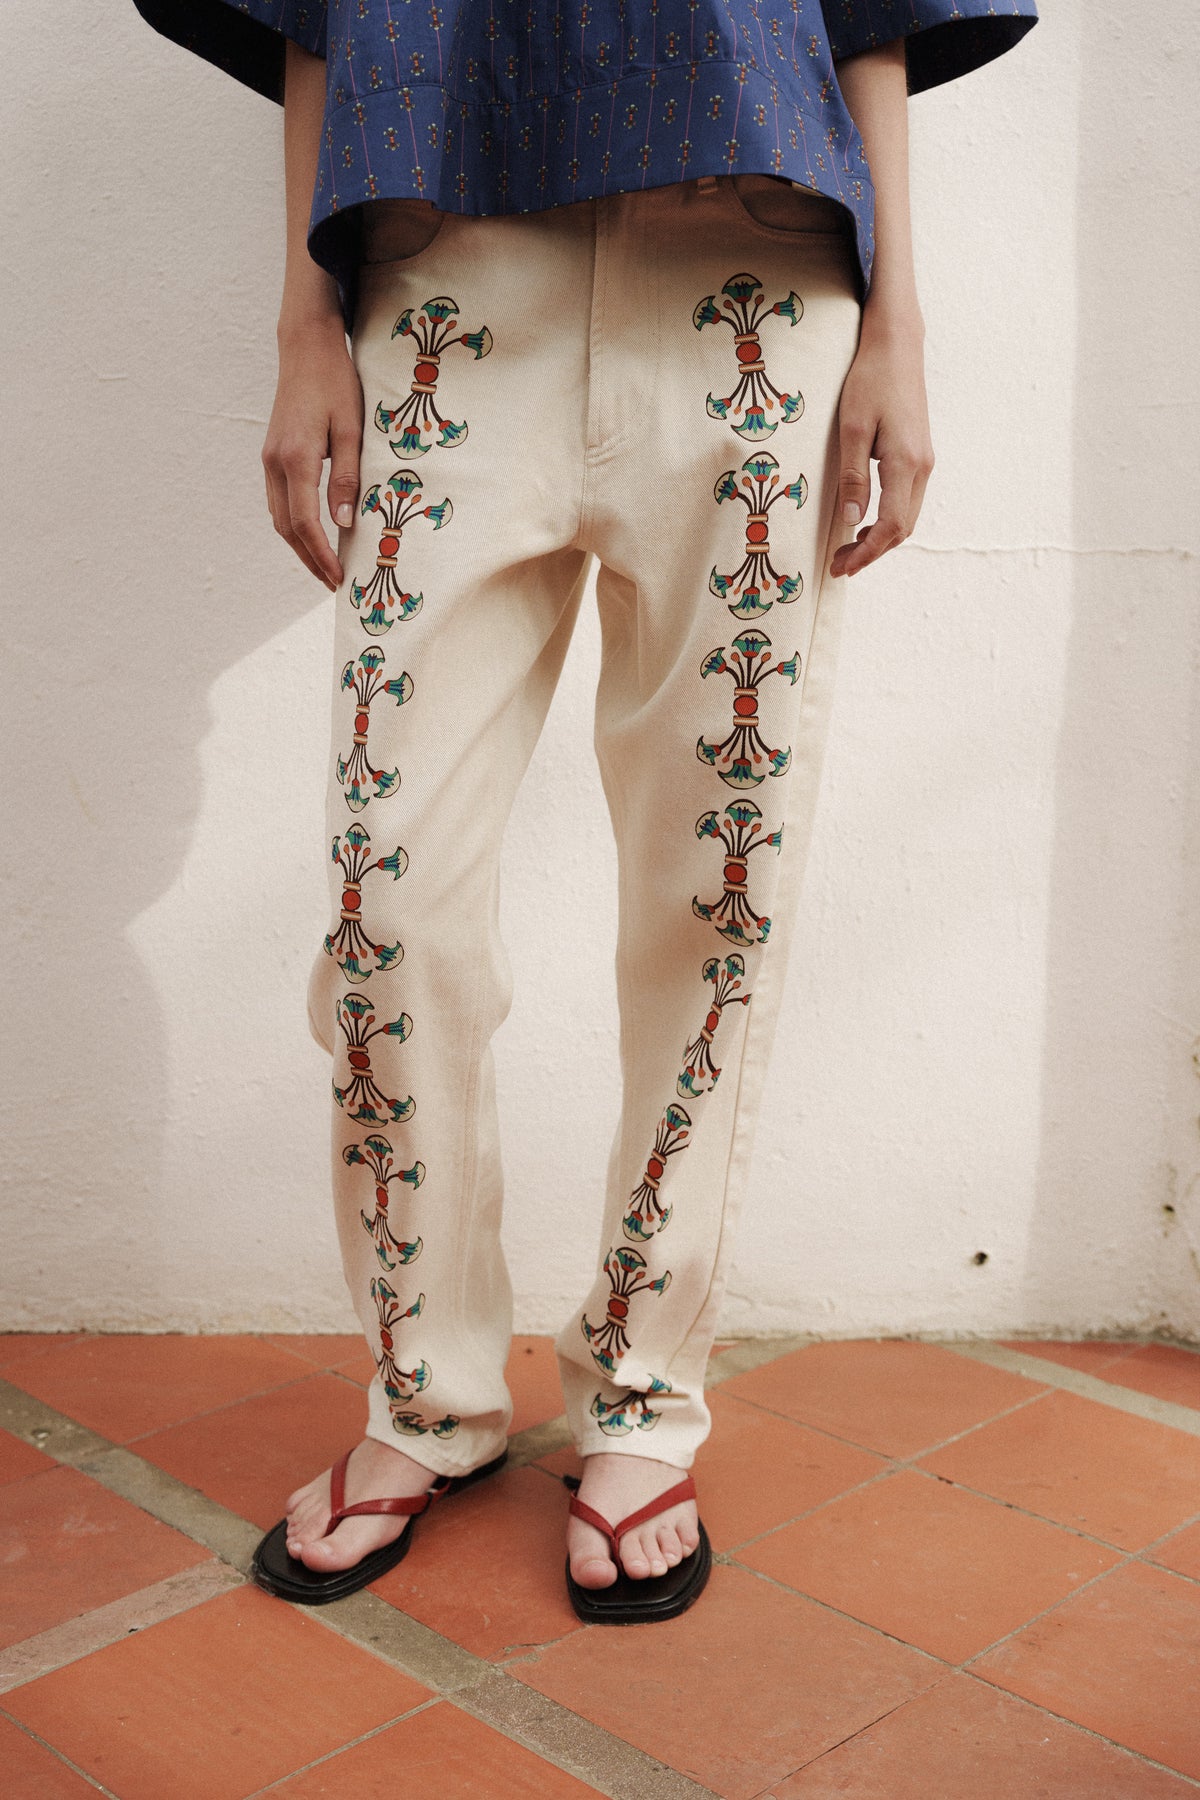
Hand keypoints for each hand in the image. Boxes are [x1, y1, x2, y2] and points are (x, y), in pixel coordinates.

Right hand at [262, 316, 363, 590]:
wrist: (306, 347)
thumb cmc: (335, 383)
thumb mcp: (351, 429)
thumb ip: (347, 477)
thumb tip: (344, 523)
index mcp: (296, 459)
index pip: (306, 523)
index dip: (321, 555)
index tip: (338, 578)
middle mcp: (275, 463)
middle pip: (287, 528)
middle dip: (309, 559)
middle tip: (332, 583)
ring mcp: (269, 458)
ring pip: (279, 517)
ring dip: (299, 545)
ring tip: (324, 566)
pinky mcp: (272, 454)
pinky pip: (279, 501)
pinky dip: (294, 524)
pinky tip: (312, 534)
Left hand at [829, 315, 933, 578]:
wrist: (897, 345)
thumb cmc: (870, 380)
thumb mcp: (852, 428)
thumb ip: (853, 476)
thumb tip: (851, 519)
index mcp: (906, 463)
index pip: (890, 526)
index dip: (866, 553)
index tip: (840, 567)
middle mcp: (922, 467)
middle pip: (902, 528)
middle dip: (871, 553)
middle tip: (839, 564)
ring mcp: (924, 461)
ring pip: (907, 516)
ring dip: (880, 539)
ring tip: (848, 549)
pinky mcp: (919, 454)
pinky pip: (907, 500)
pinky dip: (888, 520)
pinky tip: (865, 522)